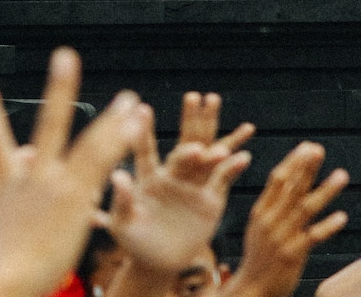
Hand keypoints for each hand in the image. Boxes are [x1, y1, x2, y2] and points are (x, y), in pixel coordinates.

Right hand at [0, 49, 149, 296]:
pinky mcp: (75, 197)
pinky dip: (119, 141)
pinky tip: (135, 124)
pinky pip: (102, 161)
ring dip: (113, 119)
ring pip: (89, 142)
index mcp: (8, 185)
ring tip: (130, 98)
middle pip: (49, 122)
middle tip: (66, 56)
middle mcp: (33, 176)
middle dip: (60, 88)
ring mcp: (56, 183)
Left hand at [104, 97, 251, 281]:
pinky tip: (243, 154)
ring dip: (214, 132)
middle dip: (190, 121)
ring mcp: (193, 186)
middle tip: (195, 97)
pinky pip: (223, 180)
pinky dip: (233, 167)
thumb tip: (117, 175)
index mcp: (147, 178)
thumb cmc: (133, 243)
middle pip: (183, 143)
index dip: (144, 131)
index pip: (145, 150)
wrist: (159, 263)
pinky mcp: (211, 200)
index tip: (142, 108)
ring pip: (207, 154)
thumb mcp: (123, 225)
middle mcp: (172, 175)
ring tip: (218, 107)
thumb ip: (122, 201)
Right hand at [222, 143, 348, 296]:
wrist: (252, 289)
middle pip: (290, 188)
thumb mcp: (259, 228)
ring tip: (342, 175)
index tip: (307, 146)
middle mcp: (270, 221)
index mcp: (260, 212)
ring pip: (305, 208)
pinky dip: (327, 226)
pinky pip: (313, 236)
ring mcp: (281, 237)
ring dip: (325, 190)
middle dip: (306, 167)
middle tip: (319, 149)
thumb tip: (289, 183)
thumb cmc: (259, 258)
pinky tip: (342, 216)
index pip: (277, 180)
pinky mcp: (293, 255)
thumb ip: (274, 207)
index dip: (293, 162)